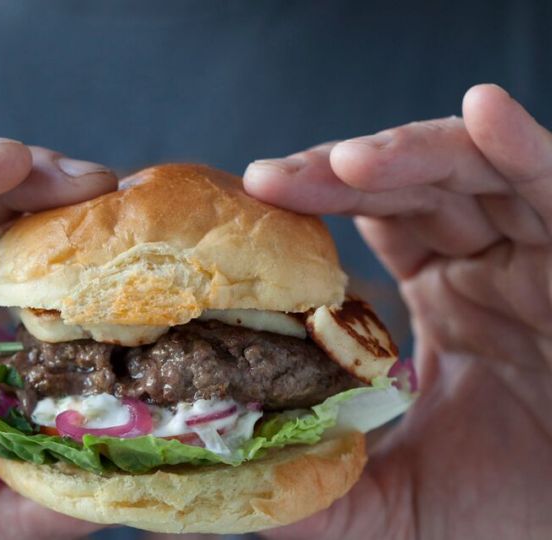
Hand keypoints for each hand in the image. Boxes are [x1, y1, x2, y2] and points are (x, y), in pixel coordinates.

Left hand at [244, 84, 551, 538]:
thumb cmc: (518, 511)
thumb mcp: (404, 504)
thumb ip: (327, 492)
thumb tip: (234, 493)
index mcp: (447, 296)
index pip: (375, 222)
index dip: (317, 202)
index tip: (255, 198)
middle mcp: (490, 262)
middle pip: (410, 186)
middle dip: (338, 173)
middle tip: (270, 178)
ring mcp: (539, 252)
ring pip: (472, 172)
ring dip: (408, 156)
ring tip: (346, 163)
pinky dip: (521, 146)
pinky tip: (485, 110)